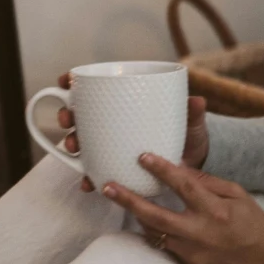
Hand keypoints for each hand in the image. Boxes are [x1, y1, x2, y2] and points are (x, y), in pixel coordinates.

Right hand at [56, 76, 208, 191]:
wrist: (192, 170)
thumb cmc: (189, 140)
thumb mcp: (192, 126)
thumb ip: (193, 115)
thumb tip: (198, 101)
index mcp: (125, 104)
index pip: (93, 88)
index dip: (73, 82)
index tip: (67, 81)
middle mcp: (111, 124)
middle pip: (79, 113)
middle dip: (66, 114)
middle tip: (68, 119)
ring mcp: (109, 146)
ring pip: (80, 141)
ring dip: (71, 143)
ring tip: (75, 148)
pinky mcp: (112, 168)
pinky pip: (94, 171)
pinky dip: (88, 177)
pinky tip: (88, 182)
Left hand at [104, 156, 263, 263]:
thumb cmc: (253, 223)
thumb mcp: (236, 195)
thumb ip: (206, 182)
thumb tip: (179, 167)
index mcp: (215, 211)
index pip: (184, 186)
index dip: (161, 170)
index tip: (142, 156)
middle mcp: (200, 233)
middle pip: (155, 215)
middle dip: (127, 200)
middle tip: (107, 186)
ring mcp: (191, 252)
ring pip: (153, 232)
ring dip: (136, 215)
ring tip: (119, 197)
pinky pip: (163, 245)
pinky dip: (153, 230)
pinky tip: (143, 218)